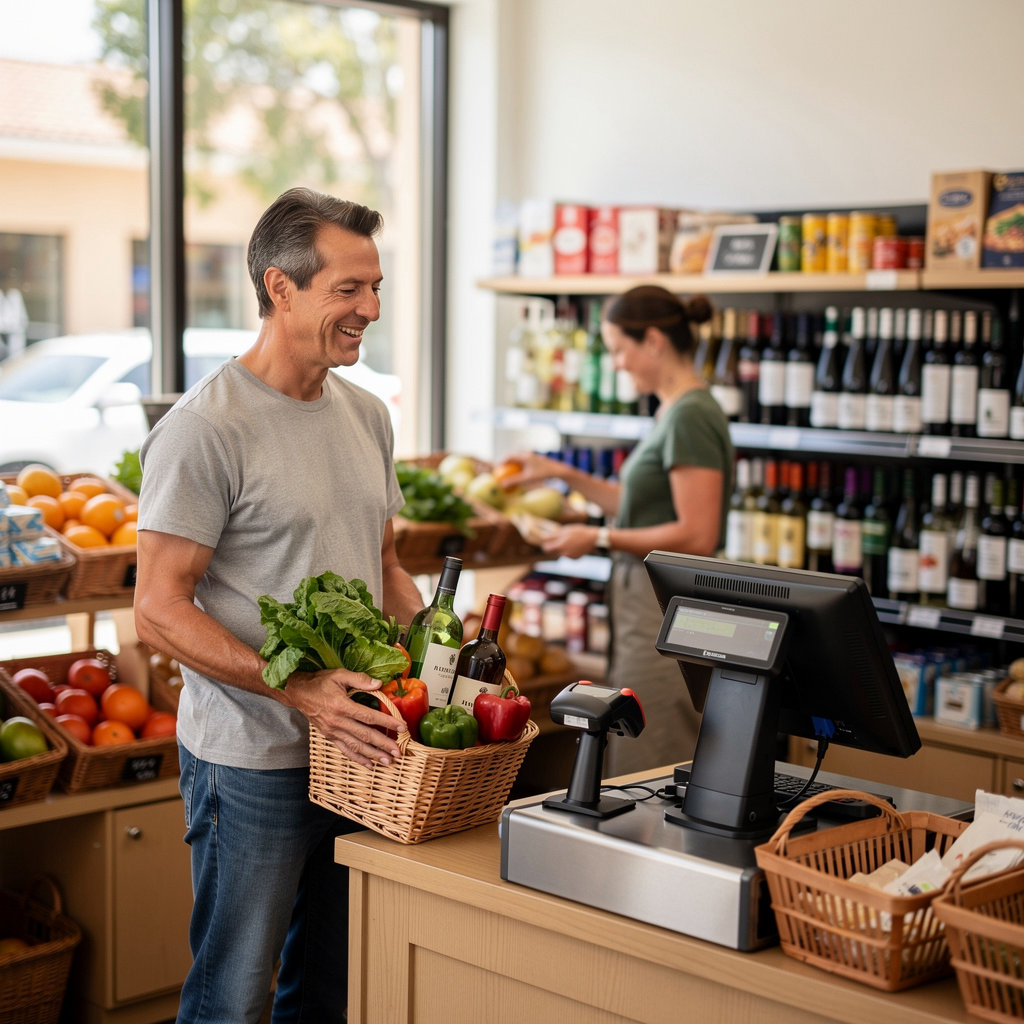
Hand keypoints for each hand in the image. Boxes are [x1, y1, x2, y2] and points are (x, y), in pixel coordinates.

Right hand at [284, 668, 404, 766]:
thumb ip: (360, 679)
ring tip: (388, 761)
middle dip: (383, 744)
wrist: (298, 692)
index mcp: (341, 705)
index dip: (386, 722)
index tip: (401, 727)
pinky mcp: (329, 736)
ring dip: (373, 755)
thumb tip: (378, 684)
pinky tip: (369, 764)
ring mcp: (332, 731)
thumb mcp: (339, 674)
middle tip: (398, 752)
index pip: (369, 716)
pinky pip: (345, 750)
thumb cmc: (319, 682)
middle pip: (364, 735)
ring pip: (356, 746)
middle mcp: (337, 721)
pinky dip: (357, 758)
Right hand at [500, 451, 571, 489]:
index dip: (502, 462)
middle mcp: (528, 454)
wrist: (557, 471)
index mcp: (524, 455)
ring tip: (509, 475)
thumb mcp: (527, 479)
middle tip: (501, 472)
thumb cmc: (542, 475)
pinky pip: (525, 464)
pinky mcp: (536, 461)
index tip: (497, 470)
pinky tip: (519, 477)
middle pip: (513, 457)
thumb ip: (514, 481)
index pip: (509, 456)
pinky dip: (520, 469)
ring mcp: (532, 457)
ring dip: (513, 466)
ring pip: (519, 461)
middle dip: (506, 464)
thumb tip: (502, 485)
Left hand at [537, 523, 599, 559]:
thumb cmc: (579, 532)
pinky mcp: (574, 559)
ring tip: (569, 541)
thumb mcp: (565, 530)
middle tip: (555, 541)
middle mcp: (563, 553)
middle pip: (552, 552)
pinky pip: (567, 555)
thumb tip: (543, 538)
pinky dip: (568, 551)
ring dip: (561, 548)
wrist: (593, 539)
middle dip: (552, 546)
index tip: (546, 540)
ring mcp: (569, 557)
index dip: (545, 544)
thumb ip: (554, 535)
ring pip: (560, 553)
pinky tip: (574, 546)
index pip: (546, 548)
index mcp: (560, 545)